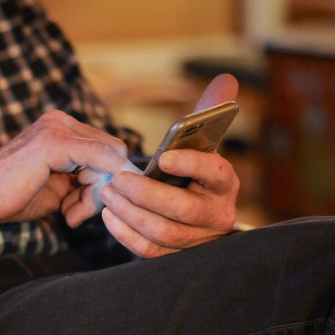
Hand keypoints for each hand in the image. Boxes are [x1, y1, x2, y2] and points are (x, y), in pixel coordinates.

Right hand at [0, 110, 131, 231]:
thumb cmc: (12, 196)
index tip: (83, 209)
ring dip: (93, 195)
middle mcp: (61, 120)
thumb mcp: (59, 188)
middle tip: (74, 214)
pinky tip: (72, 211)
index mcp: (61, 128)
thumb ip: (86, 182)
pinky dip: (98, 186)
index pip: (107, 149)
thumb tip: (116, 185)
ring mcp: (57, 127)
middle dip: (101, 188)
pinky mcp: (53, 141)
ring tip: (67, 214)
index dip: (105, 182)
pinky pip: (100, 157)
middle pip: (112, 152)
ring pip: (108, 158)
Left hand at [99, 74, 240, 257]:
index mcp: (225, 183)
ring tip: (108, 193)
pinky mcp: (175, 255)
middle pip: (182, 209)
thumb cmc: (192, 170)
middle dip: (147, 194)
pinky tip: (109, 216)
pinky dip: (127, 234)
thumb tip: (227, 78)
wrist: (193, 214)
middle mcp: (217, 215)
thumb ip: (209, 112)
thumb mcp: (203, 143)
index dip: (190, 164)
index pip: (216, 172)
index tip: (163, 157)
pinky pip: (150, 251)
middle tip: (119, 179)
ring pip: (163, 232)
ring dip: (131, 213)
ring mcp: (197, 239)